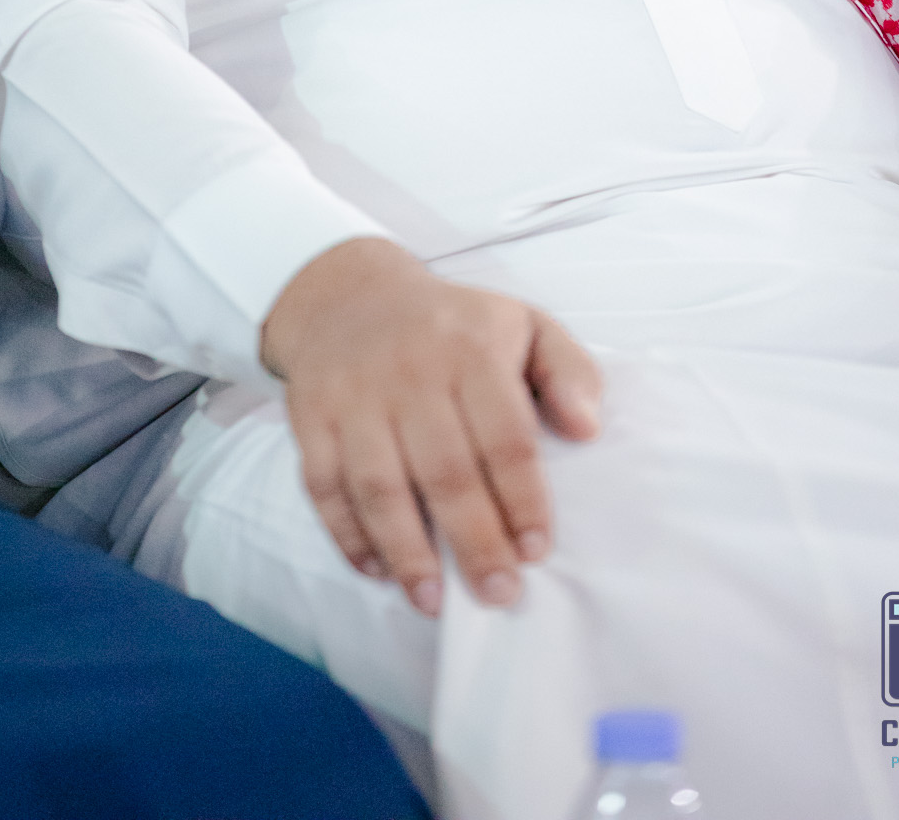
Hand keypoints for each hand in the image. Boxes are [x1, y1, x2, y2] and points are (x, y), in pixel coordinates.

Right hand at [260, 238, 600, 616]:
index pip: (504, 434)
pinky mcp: (310, 416)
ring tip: (434, 601)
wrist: (350, 296)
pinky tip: (378, 570)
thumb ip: (568, 371)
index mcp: (472, 348)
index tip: (536, 551)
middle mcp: (409, 369)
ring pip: (380, 485)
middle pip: (445, 470)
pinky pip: (324, 486)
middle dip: (475, 540)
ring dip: (407, 551)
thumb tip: (588, 429)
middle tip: (498, 594)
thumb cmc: (454, 327)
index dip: (522, 498)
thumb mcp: (523, 324)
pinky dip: (348, 535)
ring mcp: (354, 395)